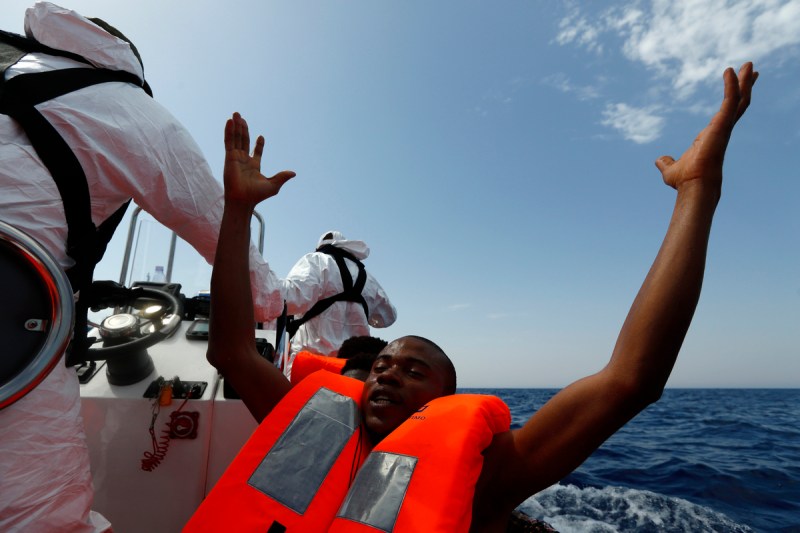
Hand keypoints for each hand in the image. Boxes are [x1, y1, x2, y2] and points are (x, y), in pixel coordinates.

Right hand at [223, 112, 294, 207]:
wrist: (243, 200)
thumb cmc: (257, 195)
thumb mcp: (273, 185)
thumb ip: (282, 177)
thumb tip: (294, 173)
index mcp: (254, 166)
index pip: (256, 152)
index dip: (259, 145)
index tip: (261, 136)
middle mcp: (244, 161)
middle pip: (244, 141)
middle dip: (244, 129)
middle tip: (242, 117)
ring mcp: (236, 158)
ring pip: (236, 139)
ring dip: (236, 126)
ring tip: (236, 114)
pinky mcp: (229, 157)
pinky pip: (229, 141)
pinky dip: (229, 131)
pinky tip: (230, 121)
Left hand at [656, 62, 757, 192]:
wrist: (693, 186)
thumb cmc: (685, 180)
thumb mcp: (671, 170)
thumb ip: (666, 163)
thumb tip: (659, 160)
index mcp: (712, 135)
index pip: (726, 113)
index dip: (732, 99)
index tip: (737, 86)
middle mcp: (721, 129)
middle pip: (738, 103)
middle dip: (745, 85)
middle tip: (751, 68)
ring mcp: (724, 127)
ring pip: (739, 99)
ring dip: (744, 81)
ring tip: (749, 64)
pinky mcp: (722, 124)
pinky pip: (730, 100)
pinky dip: (731, 85)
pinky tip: (729, 71)